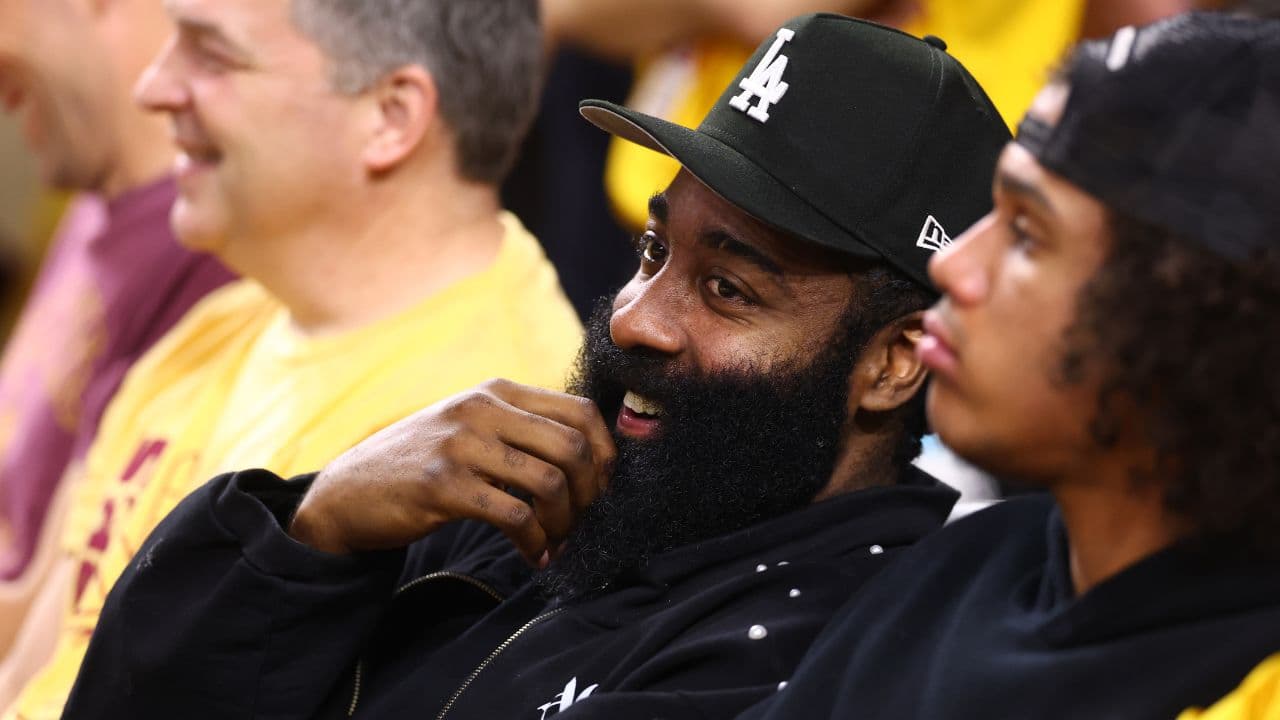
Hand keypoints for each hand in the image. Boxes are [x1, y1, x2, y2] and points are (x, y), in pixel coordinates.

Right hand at [289, 379, 615, 564]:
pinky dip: (534, 542)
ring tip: (557, 543)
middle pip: (573, 446)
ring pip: (549, 481)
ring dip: (564, 523)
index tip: (604, 489)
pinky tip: (533, 555)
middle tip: (584, 522)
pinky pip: (514, 516)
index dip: (606, 454)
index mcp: (497, 391)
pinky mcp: (443, 485)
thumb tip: (590, 459)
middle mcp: (482, 409)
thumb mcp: (471, 426)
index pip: (580, 411)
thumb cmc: (422, 462)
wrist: (347, 490)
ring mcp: (461, 444)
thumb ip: (519, 428)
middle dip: (591, 493)